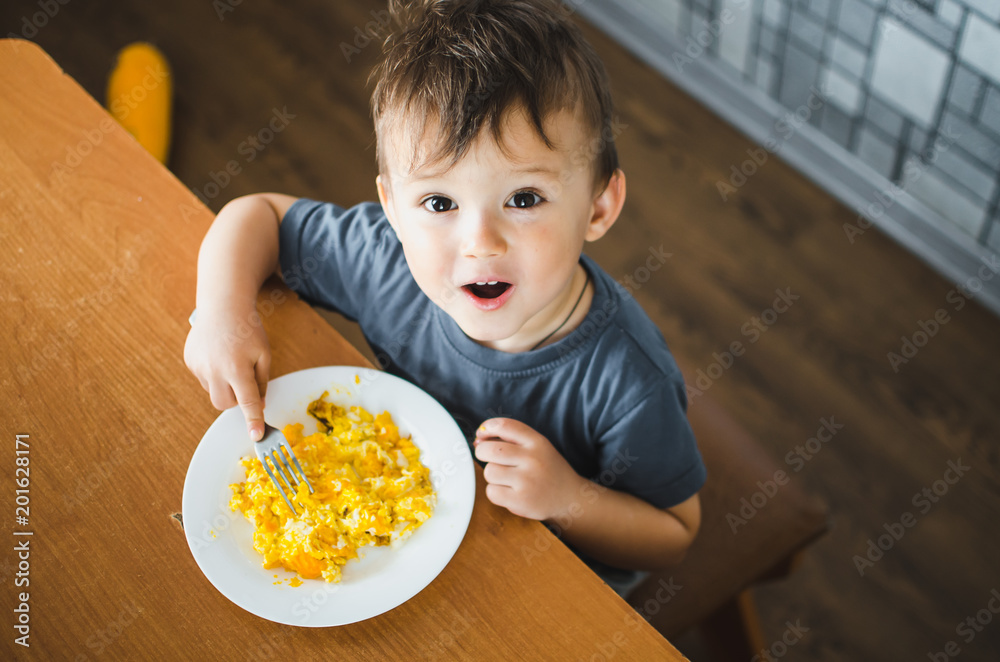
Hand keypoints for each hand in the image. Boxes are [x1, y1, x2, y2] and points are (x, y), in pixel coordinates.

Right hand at [183, 306, 270, 440]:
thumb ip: (261, 382)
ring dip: (224, 385)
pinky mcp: (190, 361)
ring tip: (231, 361)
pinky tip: (218, 355)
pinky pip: (203, 378)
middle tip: (244, 382)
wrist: (223, 306)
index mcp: (237, 368)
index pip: (247, 402)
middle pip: (224, 404)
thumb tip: (258, 405)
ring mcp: (199, 366)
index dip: (253, 420)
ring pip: (213, 391)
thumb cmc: (248, 329)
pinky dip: (213, 374)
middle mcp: (215, 370)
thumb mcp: (263, 354)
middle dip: (236, 400)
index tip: (256, 436)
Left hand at [474, 418, 583, 520]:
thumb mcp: (538, 446)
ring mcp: (527, 481)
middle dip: (482, 453)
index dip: (486, 428)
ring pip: (489, 472)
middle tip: (490, 459)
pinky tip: (509, 492)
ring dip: (492, 475)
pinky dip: (496, 492)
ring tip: (506, 478)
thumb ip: (511, 440)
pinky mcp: (521, 501)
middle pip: (489, 450)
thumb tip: (478, 440)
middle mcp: (532, 459)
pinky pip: (492, 492)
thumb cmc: (548, 469)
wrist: (570, 497)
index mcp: (536, 441)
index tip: (482, 435)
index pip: (503, 425)